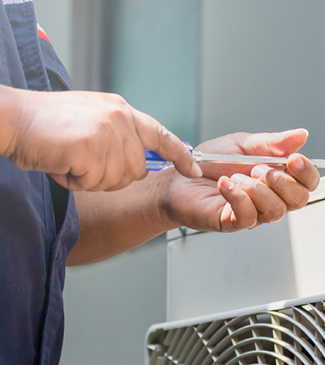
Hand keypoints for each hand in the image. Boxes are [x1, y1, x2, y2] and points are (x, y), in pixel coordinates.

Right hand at [0, 87, 201, 189]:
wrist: (9, 118)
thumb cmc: (44, 126)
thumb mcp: (90, 121)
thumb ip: (117, 137)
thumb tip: (137, 164)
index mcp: (120, 109)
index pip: (161, 135)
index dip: (180, 156)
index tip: (195, 171)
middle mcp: (119, 117)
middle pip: (136, 169)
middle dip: (110, 177)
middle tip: (81, 163)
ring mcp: (106, 131)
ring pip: (115, 179)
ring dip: (90, 179)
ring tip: (68, 159)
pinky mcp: (91, 147)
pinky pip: (94, 182)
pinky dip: (75, 181)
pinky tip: (61, 163)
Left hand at [161, 129, 319, 232]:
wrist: (179, 177)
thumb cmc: (210, 163)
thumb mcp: (244, 144)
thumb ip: (273, 142)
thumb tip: (301, 135)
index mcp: (278, 177)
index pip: (308, 182)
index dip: (307, 172)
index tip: (294, 159)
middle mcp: (271, 197)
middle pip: (299, 199)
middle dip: (282, 181)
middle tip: (259, 168)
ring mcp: (255, 212)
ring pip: (276, 210)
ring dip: (257, 189)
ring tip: (236, 176)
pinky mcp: (236, 222)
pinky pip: (249, 215)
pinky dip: (238, 196)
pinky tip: (225, 184)